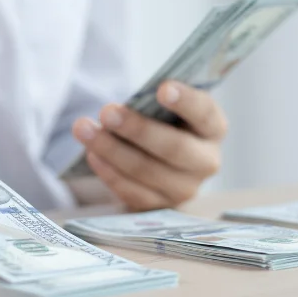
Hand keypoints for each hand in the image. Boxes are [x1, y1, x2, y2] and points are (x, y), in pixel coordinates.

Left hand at [72, 81, 226, 210]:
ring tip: (84, 129)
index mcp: (213, 129)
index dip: (186, 101)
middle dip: (138, 129)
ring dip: (112, 149)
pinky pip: (133, 192)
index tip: (162, 88)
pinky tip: (92, 155)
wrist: (156, 160)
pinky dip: (109, 172)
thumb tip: (126, 104)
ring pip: (147, 171)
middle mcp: (206, 161)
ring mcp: (185, 189)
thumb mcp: (166, 109)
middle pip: (174, 148)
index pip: (205, 113)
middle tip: (107, 111)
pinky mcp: (160, 207)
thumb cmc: (161, 123)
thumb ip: (155, 104)